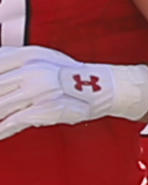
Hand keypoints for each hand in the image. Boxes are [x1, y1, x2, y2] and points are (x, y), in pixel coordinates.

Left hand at [0, 46, 147, 139]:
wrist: (101, 86)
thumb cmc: (67, 73)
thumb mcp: (40, 57)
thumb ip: (14, 60)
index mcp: (26, 55)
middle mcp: (29, 70)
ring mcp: (36, 90)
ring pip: (0, 105)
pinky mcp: (44, 109)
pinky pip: (14, 121)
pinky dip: (2, 129)